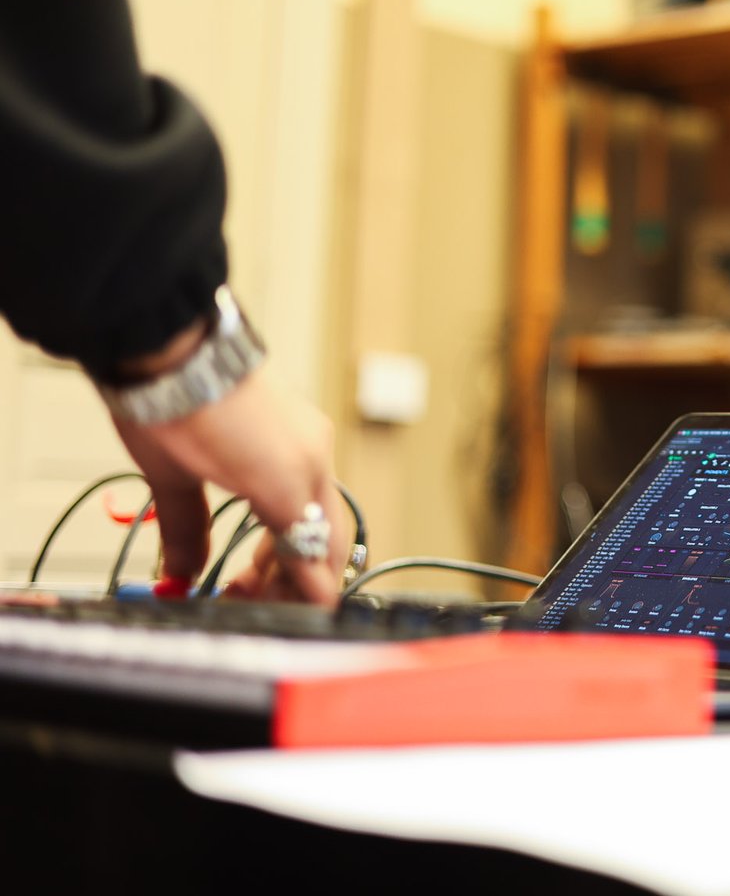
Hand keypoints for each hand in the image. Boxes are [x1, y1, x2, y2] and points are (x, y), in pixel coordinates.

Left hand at [111, 369, 349, 605]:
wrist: (173, 342)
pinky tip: (261, 533)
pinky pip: (311, 486)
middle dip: (296, 578)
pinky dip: (293, 517)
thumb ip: (188, 531)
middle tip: (248, 600)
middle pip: (327, 539)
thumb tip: (182, 571)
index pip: (309, 556)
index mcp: (288, 481)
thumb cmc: (169, 403)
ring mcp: (311, 441)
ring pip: (321, 514)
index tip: (296, 619)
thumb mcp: (173, 479)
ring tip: (248, 573)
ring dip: (294, 549)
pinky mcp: (300, 428)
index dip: (303, 595)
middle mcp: (312, 461)